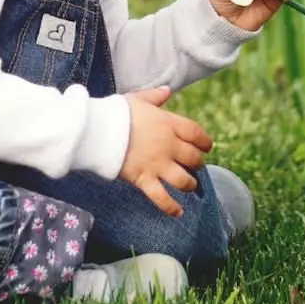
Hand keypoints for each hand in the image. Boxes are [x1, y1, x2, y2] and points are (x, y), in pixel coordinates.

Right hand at [118, 85, 211, 216]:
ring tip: (189, 186)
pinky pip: (162, 198)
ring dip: (189, 184)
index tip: (206, 146)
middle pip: (193, 158)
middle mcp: (168, 145)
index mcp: (168, 124)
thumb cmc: (116, 113)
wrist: (99, 130)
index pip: (196, 133)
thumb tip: (167, 90)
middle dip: (197, 163)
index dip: (204, 141)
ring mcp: (157, 164)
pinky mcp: (144, 179)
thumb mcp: (138, 99)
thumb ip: (155, 96)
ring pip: (183, 179)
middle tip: (195, 166)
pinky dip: (171, 207)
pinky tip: (179, 213)